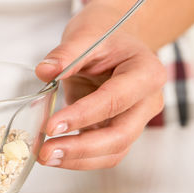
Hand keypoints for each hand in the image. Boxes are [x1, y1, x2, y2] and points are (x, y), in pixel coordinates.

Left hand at [34, 0, 165, 169]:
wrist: (118, 36)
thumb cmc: (105, 33)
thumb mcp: (85, 34)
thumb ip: (66, 53)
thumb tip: (45, 71)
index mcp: (146, 72)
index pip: (114, 100)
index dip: (82, 116)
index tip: (51, 126)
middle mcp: (148, 100)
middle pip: (120, 134)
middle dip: (81, 148)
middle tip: (46, 151)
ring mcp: (138, 119)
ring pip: (114, 150)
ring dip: (79, 159)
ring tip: (44, 157)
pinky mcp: (121, 129)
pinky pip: (105, 152)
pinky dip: (80, 158)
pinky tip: (55, 155)